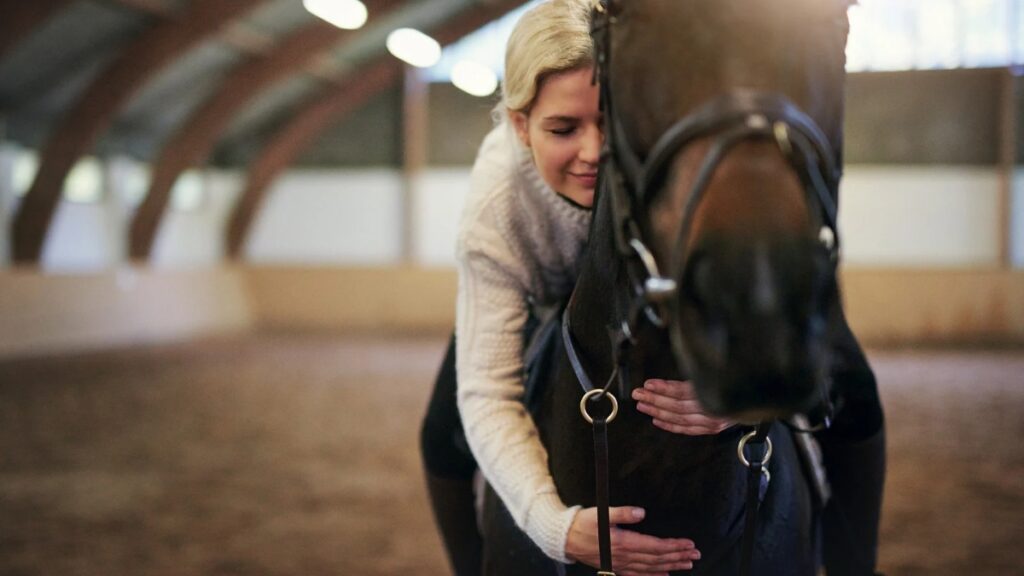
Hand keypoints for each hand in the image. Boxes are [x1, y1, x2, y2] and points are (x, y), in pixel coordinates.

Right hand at [565, 507, 700, 574]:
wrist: (564, 538)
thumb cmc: (582, 523)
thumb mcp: (601, 513)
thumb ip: (622, 513)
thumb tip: (642, 512)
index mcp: (624, 542)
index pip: (655, 546)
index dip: (674, 546)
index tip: (689, 544)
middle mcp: (624, 557)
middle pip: (657, 559)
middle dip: (678, 557)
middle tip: (696, 555)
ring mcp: (620, 564)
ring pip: (651, 568)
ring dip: (670, 566)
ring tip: (687, 564)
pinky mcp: (615, 567)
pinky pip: (638, 575)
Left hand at [632, 379, 733, 434]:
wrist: (762, 394)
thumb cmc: (739, 378)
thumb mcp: (721, 370)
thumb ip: (699, 374)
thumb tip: (671, 377)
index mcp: (716, 391)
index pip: (684, 391)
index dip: (664, 388)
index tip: (648, 384)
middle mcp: (715, 408)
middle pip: (678, 406)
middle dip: (655, 400)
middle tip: (638, 394)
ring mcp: (714, 421)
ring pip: (680, 418)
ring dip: (658, 412)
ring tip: (643, 405)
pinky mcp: (713, 428)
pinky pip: (687, 429)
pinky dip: (670, 425)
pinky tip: (657, 420)